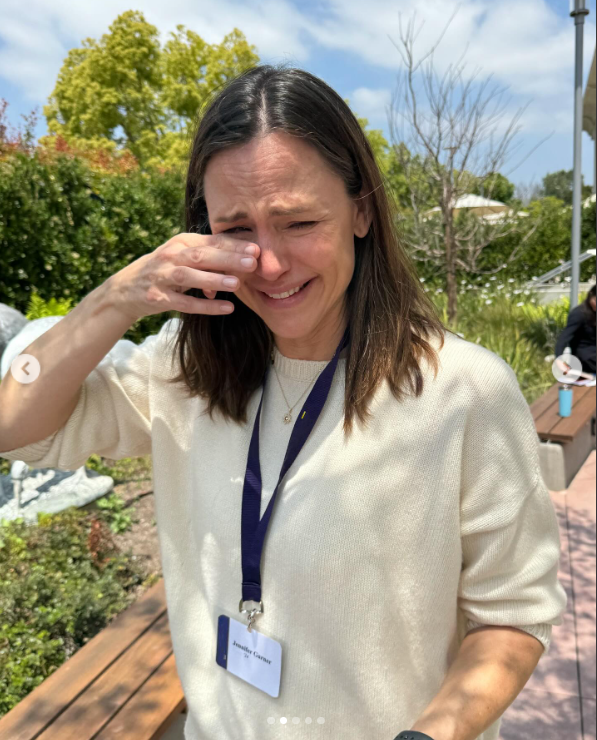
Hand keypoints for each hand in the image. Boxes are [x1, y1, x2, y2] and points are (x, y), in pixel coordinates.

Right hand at [105, 233, 259, 322]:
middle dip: (227, 259)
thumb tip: (242, 266)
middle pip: (201, 256)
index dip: (233, 245)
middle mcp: (170, 256)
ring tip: (236, 283)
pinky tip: (226, 308)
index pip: (210, 241)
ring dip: (214, 280)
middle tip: (251, 262)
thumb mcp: (184, 257)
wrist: (126, 289)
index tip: (256, 249)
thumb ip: (211, 260)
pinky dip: (206, 306)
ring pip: (190, 277)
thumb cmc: (165, 270)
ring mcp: (162, 277)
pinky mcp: (158, 298)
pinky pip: (185, 303)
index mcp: (181, 243)